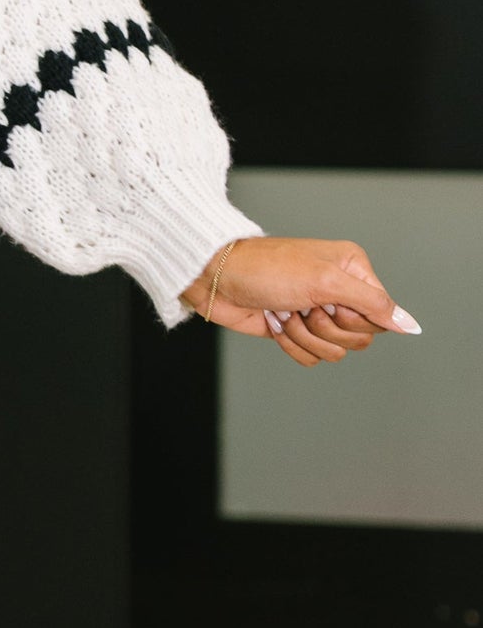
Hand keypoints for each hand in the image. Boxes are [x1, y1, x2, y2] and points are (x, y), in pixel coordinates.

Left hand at [180, 236, 419, 366]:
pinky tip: (273, 322)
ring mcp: (316, 313)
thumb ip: (372, 304)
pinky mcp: (295, 331)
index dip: (355, 318)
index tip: (331, 304)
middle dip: (327, 328)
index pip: (379, 315)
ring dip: (304, 335)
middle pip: (359, 337)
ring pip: (334, 351)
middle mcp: (338, 291)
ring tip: (284, 311)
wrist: (217, 279)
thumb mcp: (325, 282)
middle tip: (304, 306)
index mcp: (353, 270)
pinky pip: (310, 358)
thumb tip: (409, 324)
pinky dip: (289, 344)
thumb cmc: (268, 269)